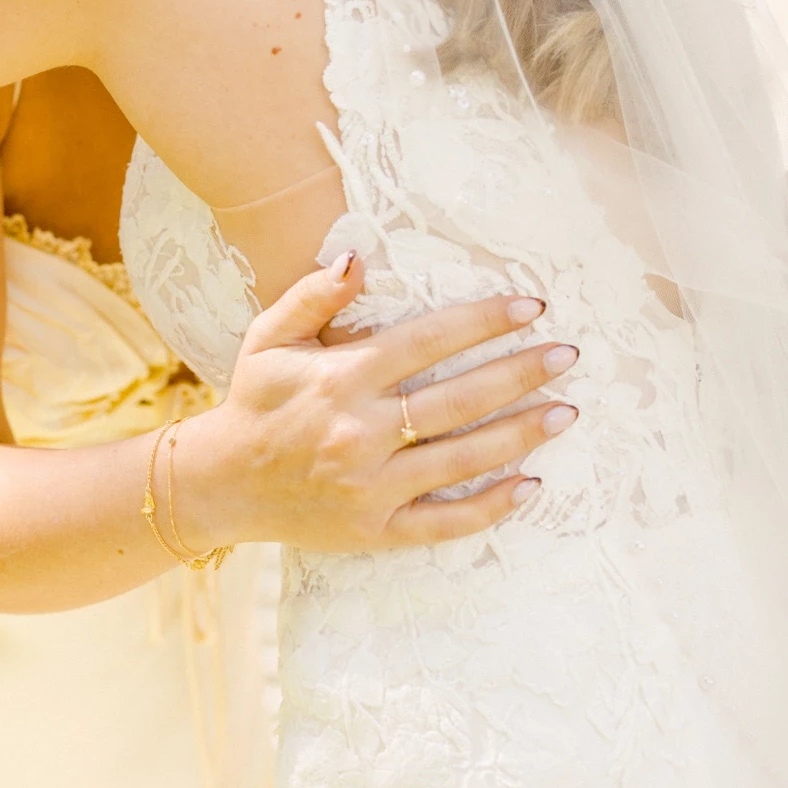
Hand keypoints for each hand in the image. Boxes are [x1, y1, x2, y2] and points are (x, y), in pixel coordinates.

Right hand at [176, 256, 578, 553]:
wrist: (220, 484)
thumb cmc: (254, 403)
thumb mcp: (271, 339)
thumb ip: (314, 296)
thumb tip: (358, 258)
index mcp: (341, 380)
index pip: (428, 341)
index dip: (483, 322)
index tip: (530, 308)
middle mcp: (361, 432)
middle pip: (459, 399)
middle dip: (520, 374)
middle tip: (567, 356)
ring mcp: (371, 486)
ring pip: (462, 458)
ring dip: (520, 434)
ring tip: (565, 411)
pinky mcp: (376, 530)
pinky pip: (445, 522)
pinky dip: (490, 507)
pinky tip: (530, 486)